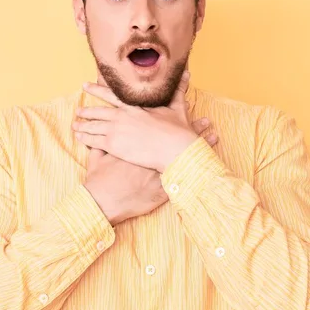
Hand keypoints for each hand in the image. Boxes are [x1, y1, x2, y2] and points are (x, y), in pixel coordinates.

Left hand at [73, 71, 216, 171]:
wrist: (175, 149)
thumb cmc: (178, 130)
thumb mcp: (178, 107)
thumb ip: (178, 91)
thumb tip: (186, 74)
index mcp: (134, 106)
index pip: (111, 95)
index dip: (97, 89)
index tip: (86, 85)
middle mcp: (122, 116)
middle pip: (98, 111)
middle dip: (87, 111)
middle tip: (78, 110)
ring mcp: (116, 130)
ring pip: (93, 126)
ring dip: (83, 125)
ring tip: (74, 125)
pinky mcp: (114, 145)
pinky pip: (94, 141)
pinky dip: (85, 138)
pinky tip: (79, 138)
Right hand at [83, 116, 216, 225]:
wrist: (103, 201)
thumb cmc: (100, 181)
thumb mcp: (98, 159)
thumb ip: (99, 146)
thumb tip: (95, 136)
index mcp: (135, 145)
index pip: (157, 128)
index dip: (171, 119)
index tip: (189, 107)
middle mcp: (149, 155)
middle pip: (174, 139)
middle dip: (191, 129)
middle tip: (207, 120)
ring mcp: (156, 172)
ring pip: (181, 157)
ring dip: (197, 148)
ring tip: (215, 138)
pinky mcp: (160, 188)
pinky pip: (182, 178)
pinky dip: (195, 170)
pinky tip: (208, 166)